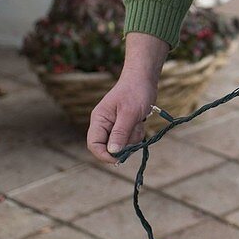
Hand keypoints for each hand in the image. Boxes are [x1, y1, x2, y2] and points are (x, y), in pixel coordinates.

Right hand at [86, 32, 168, 164]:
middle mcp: (103, 124)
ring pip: (121, 144)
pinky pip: (129, 139)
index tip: (119, 159)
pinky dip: (136, 133)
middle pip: (108, 147)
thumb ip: (120, 133)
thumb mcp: (129, 113)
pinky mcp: (123, 126)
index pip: (94, 144)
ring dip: (132, 137)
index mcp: (99, 120)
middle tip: (134, 130)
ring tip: (137, 122)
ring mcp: (114, 126)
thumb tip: (112, 152)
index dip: (104, 155)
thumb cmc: (135, 92)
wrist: (144, 79)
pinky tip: (139, 121)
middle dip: (123, 144)